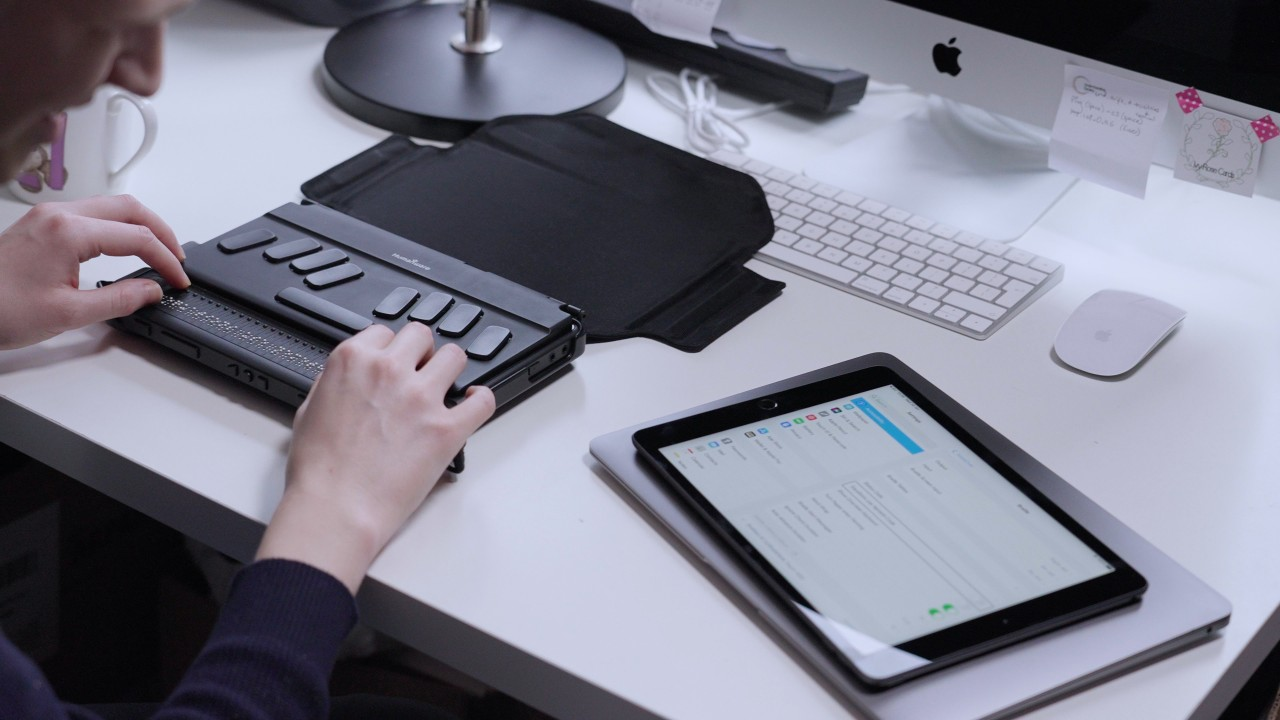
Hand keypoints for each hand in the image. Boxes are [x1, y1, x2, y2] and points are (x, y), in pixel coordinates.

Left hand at [0, 195, 189, 349]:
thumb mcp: (69, 313)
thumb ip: (120, 300)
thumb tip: (151, 290)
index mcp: (68, 232)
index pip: (137, 237)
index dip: (166, 260)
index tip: (178, 281)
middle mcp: (59, 215)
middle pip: (130, 207)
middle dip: (162, 232)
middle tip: (177, 260)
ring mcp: (48, 216)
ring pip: (111, 205)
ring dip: (140, 226)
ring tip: (157, 252)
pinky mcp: (41, 223)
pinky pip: (91, 213)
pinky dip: (117, 226)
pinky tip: (124, 247)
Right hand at [257, 322, 495, 593]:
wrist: (335, 510)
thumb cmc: (318, 471)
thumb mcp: (309, 409)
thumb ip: (336, 383)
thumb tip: (352, 377)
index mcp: (352, 361)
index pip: (385, 332)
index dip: (392, 349)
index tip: (395, 362)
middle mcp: (389, 371)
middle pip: (422, 335)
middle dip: (421, 353)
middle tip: (420, 373)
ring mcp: (421, 398)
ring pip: (454, 357)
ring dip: (450, 371)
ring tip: (445, 389)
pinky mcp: (447, 428)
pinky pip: (483, 400)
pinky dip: (481, 400)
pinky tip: (472, 405)